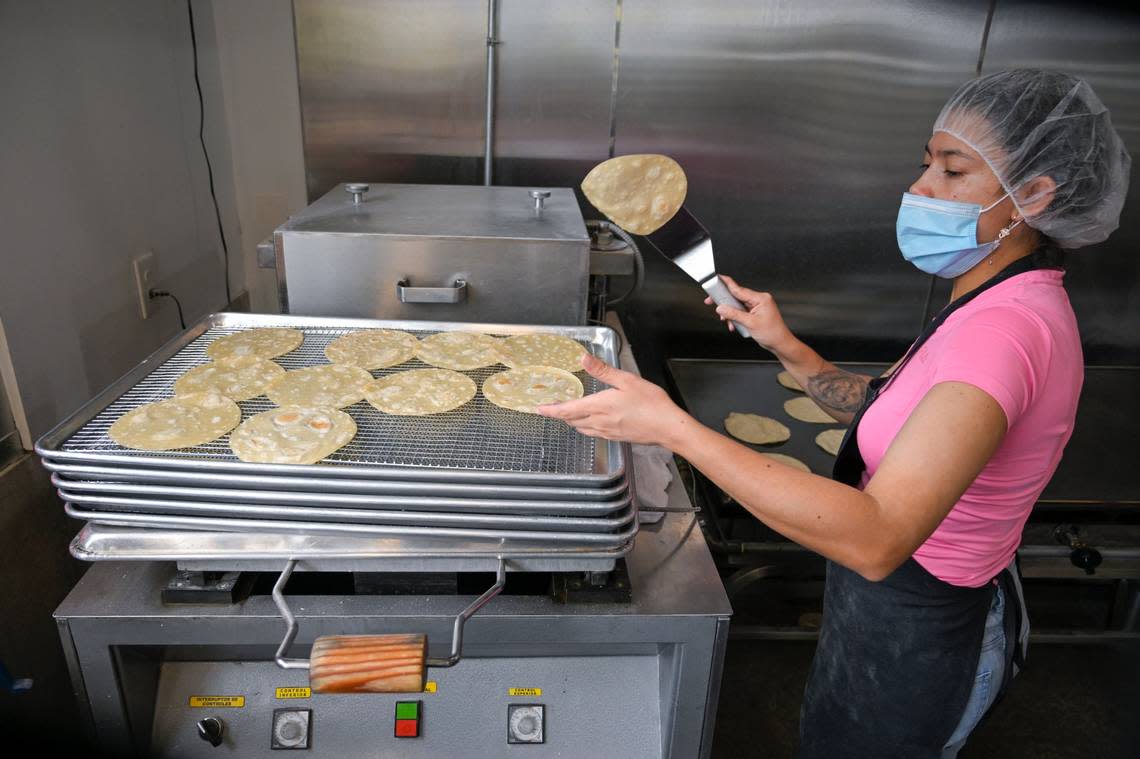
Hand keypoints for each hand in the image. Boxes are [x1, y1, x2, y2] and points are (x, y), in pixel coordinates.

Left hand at [536, 354, 690, 445]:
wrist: (667, 427)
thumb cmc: (651, 403)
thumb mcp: (627, 380)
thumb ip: (603, 370)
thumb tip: (584, 359)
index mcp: (599, 406)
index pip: (567, 410)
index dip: (551, 410)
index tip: (539, 409)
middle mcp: (599, 422)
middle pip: (571, 421)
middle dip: (560, 414)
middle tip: (551, 407)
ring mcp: (607, 432)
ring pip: (581, 428)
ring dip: (572, 421)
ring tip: (568, 412)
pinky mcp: (615, 438)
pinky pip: (593, 433)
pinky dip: (585, 426)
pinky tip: (590, 420)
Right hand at [704, 275, 794, 353]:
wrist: (780, 343)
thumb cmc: (772, 333)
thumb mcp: (750, 323)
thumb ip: (734, 314)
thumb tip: (721, 308)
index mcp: (760, 298)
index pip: (739, 289)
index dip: (726, 284)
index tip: (718, 278)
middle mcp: (759, 300)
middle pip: (736, 297)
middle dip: (725, 303)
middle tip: (712, 302)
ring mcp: (756, 307)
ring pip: (737, 306)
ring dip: (730, 314)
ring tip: (728, 322)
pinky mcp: (754, 313)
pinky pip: (741, 312)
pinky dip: (735, 318)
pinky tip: (734, 325)